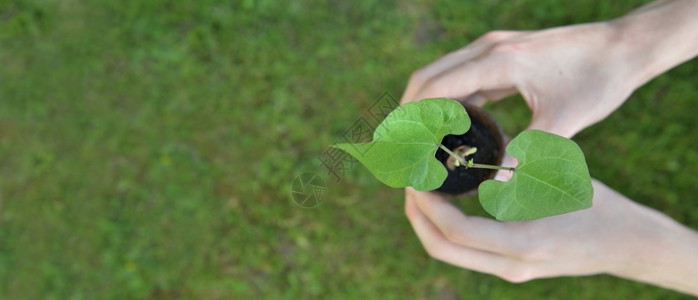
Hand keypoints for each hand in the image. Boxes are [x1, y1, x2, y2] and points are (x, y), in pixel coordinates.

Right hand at [400, 22, 636, 138]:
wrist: (624, 46)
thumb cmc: (598, 80)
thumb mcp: (566, 120)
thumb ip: (530, 152)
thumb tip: (497, 185)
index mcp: (500, 61)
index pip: (435, 87)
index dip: (410, 118)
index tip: (399, 148)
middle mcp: (489, 48)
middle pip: (426, 77)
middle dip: (407, 113)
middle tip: (400, 149)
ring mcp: (493, 48)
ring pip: (440, 74)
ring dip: (424, 105)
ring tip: (417, 143)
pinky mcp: (501, 54)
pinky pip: (461, 76)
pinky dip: (447, 100)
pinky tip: (451, 128)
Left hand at [404, 179, 697, 294]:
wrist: (626, 243)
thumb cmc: (597, 205)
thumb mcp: (557, 179)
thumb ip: (514, 170)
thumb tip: (469, 152)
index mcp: (522, 243)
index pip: (455, 231)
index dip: (428, 205)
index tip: (416, 177)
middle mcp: (511, 265)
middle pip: (442, 249)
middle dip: (417, 216)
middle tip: (409, 183)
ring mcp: (509, 270)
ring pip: (450, 254)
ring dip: (427, 223)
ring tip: (420, 190)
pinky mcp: (510, 267)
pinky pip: (465, 252)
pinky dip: (446, 228)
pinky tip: (447, 200)